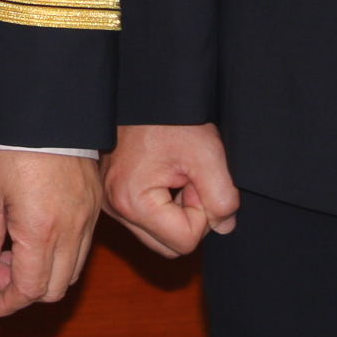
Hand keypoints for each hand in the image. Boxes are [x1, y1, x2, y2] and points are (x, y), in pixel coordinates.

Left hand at [0, 149, 103, 317]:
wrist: (46, 110)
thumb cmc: (13, 146)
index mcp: (41, 231)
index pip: (29, 288)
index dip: (7, 304)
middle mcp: (72, 231)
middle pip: (54, 288)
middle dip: (23, 290)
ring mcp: (88, 219)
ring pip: (72, 271)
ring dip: (43, 274)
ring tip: (12, 249)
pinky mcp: (95, 206)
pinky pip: (83, 247)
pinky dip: (60, 255)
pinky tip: (36, 235)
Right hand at [103, 123, 239, 258]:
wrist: (144, 91)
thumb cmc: (168, 116)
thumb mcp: (207, 153)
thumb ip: (223, 198)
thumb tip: (224, 226)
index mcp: (133, 202)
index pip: (186, 241)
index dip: (202, 212)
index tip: (194, 178)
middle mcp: (116, 209)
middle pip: (171, 245)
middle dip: (189, 216)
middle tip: (188, 178)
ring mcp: (112, 204)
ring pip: (160, 235)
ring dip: (177, 212)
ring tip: (175, 174)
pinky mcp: (114, 198)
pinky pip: (148, 221)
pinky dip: (163, 206)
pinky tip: (165, 176)